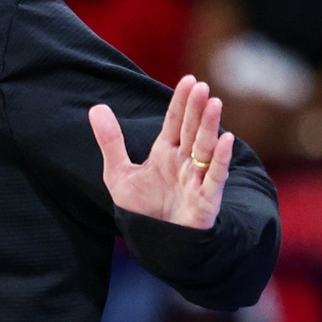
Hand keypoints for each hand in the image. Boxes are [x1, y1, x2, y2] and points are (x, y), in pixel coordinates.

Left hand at [89, 75, 234, 229]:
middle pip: (191, 130)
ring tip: (214, 103)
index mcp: (165, 153)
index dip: (181, 102)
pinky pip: (215, 177)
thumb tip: (96, 107)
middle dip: (196, 109)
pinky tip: (225, 140)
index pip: (175, 122)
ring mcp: (196, 179)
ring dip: (210, 126)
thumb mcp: (119, 172)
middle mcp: (184, 162)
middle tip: (202, 86)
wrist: (155, 241)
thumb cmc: (142, 208)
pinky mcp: (206, 199)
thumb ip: (110, 141)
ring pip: (205, 148)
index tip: (188, 80)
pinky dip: (220, 159)